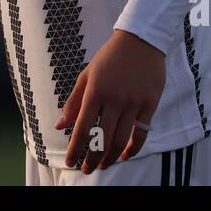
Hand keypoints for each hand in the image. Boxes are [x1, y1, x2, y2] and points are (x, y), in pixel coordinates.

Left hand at [54, 29, 166, 171]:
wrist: (140, 40)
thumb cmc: (109, 57)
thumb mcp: (87, 75)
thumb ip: (73, 101)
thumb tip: (60, 125)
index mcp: (95, 91)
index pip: (83, 127)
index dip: (75, 148)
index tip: (71, 161)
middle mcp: (114, 99)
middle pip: (102, 138)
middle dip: (93, 158)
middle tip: (88, 169)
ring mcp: (134, 102)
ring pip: (121, 139)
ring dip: (111, 157)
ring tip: (104, 165)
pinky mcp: (150, 103)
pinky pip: (141, 133)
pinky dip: (133, 148)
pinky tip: (124, 155)